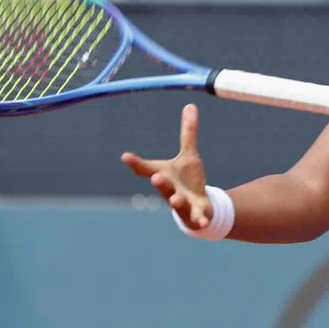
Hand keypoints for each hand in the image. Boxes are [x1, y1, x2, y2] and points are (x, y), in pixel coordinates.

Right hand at [121, 103, 211, 229]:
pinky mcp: (194, 214)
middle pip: (161, 185)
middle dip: (159, 181)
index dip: (135, 163)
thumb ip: (188, 133)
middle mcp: (168, 190)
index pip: (145, 168)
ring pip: (175, 202)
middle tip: (155, 176)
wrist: (198, 207)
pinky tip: (203, 223)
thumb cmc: (188, 181)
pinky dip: (199, 220)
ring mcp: (180, 204)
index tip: (125, 156)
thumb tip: (191, 104)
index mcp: (163, 175)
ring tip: (175, 199)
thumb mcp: (190, 155)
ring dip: (175, 200)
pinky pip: (196, 218)